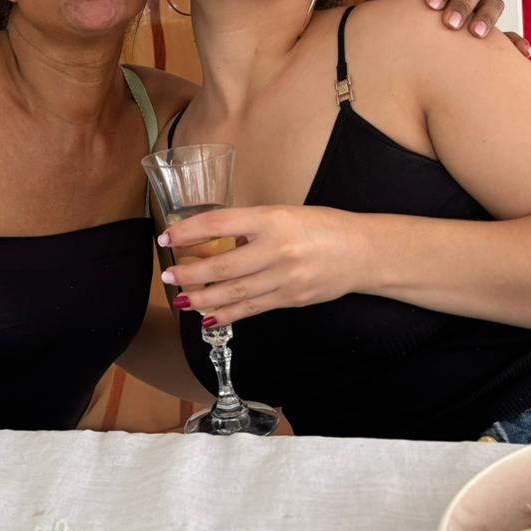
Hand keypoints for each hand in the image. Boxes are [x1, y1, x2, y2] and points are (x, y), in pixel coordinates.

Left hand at [157, 205, 358, 326]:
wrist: (362, 252)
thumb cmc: (320, 226)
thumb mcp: (282, 214)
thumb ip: (250, 228)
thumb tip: (213, 242)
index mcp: (271, 219)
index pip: (219, 224)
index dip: (188, 232)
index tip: (167, 238)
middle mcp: (276, 249)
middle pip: (222, 265)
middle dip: (190, 273)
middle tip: (168, 275)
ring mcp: (284, 278)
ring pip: (234, 293)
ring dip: (202, 298)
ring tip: (181, 299)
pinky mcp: (291, 299)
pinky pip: (252, 309)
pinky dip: (227, 314)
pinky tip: (208, 316)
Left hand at [348, 0, 530, 57]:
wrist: (436, 63)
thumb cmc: (413, 33)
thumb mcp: (395, 14)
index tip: (429, 6)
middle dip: (463, 2)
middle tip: (449, 24)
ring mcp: (486, 17)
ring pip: (494, 4)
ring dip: (487, 16)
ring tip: (476, 36)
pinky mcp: (501, 42)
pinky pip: (514, 39)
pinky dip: (518, 43)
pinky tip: (521, 52)